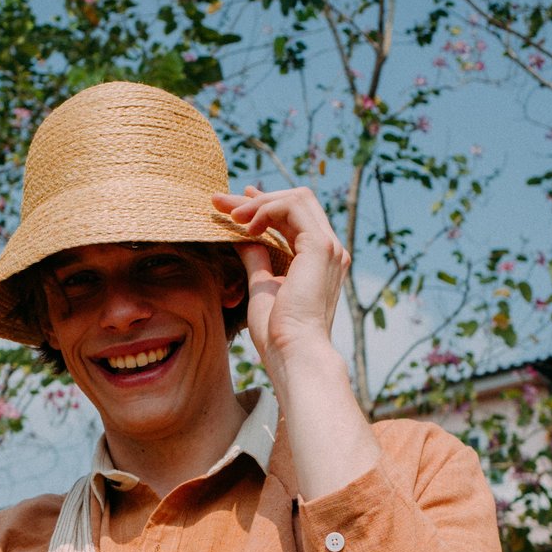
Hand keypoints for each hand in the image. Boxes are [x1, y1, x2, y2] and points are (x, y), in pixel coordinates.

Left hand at [212, 184, 349, 374]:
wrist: (294, 353)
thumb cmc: (278, 333)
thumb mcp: (261, 286)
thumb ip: (256, 259)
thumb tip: (242, 238)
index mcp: (318, 261)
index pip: (295, 218)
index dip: (264, 205)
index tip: (236, 204)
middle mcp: (329, 250)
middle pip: (296, 202)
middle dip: (257, 199)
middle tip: (222, 202)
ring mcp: (328, 247)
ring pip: (296, 198)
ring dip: (259, 202)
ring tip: (232, 216)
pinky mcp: (319, 247)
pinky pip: (292, 208)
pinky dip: (266, 210)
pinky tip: (246, 226)